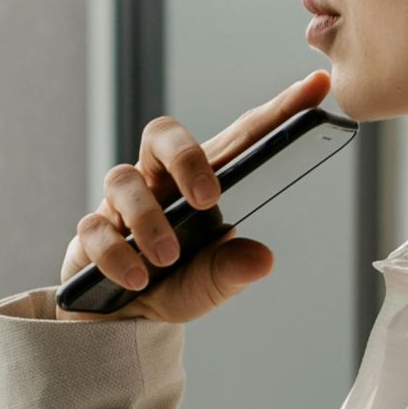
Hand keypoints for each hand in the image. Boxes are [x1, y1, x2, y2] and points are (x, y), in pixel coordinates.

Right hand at [55, 70, 333, 322]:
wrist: (122, 321)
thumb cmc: (174, 285)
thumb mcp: (212, 282)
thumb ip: (233, 270)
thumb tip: (263, 259)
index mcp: (200, 181)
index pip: (240, 137)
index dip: (277, 109)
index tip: (317, 87)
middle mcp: (158, 180)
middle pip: (162, 133)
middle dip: (186, 158)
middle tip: (209, 199)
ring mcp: (121, 203)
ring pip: (124, 180)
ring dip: (150, 221)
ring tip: (168, 258)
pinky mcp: (91, 232)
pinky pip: (96, 230)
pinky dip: (118, 255)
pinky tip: (137, 278)